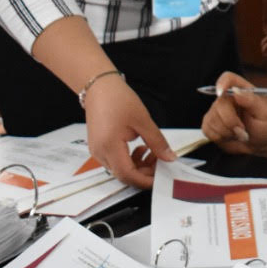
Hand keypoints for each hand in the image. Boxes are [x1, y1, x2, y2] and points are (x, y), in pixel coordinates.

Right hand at [82, 74, 175, 188]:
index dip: (145, 180)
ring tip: (151, 150)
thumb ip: (157, 142)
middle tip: (160, 160)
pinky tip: (140, 147)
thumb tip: (169, 158)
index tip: (161, 176)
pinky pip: (115, 161)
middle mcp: (100, 153)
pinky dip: (130, 159)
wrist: (99, 88)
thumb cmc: (119, 99)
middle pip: (124, 175)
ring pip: (120, 169)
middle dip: (144, 172)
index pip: (128, 175)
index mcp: (109, 146)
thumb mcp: (143, 120)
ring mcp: (97, 151)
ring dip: (138, 166)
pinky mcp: (98, 147)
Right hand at [200, 71, 266, 153]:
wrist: (258, 144)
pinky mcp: (209, 124)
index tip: (220, 93)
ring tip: (239, 133)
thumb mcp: (264, 114)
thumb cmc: (264, 126)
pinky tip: (230, 136)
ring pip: (213, 119)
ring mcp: (216, 111)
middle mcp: (227, 98)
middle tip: (243, 130)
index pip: (228, 78)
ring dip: (227, 131)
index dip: (222, 83)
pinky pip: (208, 130)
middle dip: (230, 121)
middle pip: (219, 103)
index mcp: (242, 89)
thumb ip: (252, 101)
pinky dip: (220, 137)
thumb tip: (236, 91)